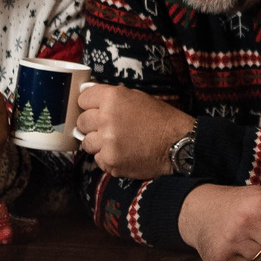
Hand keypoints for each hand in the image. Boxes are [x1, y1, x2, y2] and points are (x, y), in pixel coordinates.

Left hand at [76, 83, 196, 179]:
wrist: (179, 145)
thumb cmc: (162, 120)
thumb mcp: (138, 98)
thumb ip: (112, 98)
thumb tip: (90, 98)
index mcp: (113, 98)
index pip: (82, 99)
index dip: (90, 104)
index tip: (95, 109)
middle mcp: (106, 119)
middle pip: (81, 122)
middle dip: (92, 125)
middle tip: (108, 128)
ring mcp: (107, 143)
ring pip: (86, 143)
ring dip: (98, 143)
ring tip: (117, 142)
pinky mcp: (111, 162)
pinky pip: (98, 159)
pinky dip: (108, 158)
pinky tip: (124, 153)